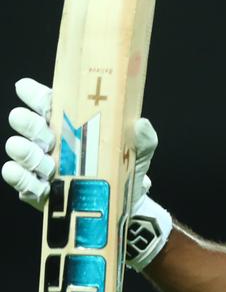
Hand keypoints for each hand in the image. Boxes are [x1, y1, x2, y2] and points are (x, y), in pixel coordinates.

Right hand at [5, 77, 169, 269]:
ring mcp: (42, 166)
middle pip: (32, 126)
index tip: (24, 88)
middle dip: (27, 122)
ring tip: (27, 150)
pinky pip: (23, 182)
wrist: (126, 203)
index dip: (35, 95)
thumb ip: (143, 137)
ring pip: (24, 153)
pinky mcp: (39, 191)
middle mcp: (52, 141)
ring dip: (24, 150)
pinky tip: (15, 170)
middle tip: (27, 119)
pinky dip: (18, 177)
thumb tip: (140, 124)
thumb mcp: (139, 149)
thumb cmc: (125, 166)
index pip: (48, 103)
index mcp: (71, 123)